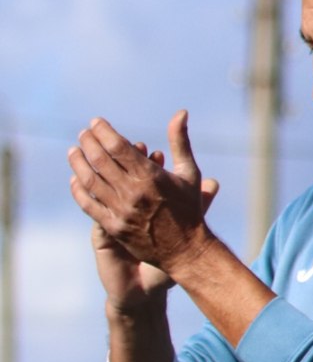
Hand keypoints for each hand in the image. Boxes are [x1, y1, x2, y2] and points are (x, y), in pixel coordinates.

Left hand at [69, 112, 223, 293]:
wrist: (186, 249)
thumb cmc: (189, 208)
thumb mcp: (188, 172)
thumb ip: (180, 141)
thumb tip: (180, 112)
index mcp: (151, 177)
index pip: (118, 147)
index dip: (104, 131)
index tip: (96, 122)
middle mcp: (133, 192)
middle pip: (100, 160)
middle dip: (88, 143)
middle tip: (83, 133)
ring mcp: (121, 210)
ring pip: (89, 181)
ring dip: (78, 163)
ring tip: (74, 151)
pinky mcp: (113, 227)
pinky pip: (88, 204)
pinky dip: (78, 189)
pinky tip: (75, 179)